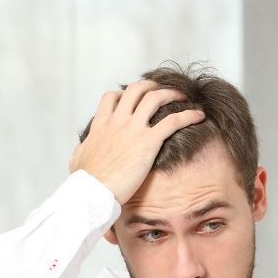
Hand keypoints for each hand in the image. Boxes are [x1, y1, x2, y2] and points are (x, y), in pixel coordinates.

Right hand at [69, 80, 204, 203]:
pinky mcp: (148, 141)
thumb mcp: (77, 159)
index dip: (125, 94)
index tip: (135, 99)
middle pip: (136, 90)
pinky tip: (199, 115)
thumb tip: (81, 149)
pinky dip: (188, 115)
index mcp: (101, 125)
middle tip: (162, 91)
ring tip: (183, 97)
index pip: (112, 97)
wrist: (93, 190)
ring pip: (155, 98)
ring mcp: (133, 128)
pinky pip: (173, 121)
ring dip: (172, 93)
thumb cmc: (85, 181)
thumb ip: (82, 150)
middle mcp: (118, 121)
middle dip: (151, 86)